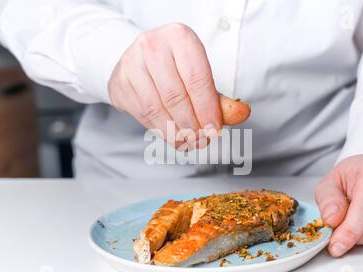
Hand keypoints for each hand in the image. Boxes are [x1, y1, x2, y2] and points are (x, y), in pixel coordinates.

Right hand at [108, 23, 249, 149]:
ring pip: (157, 108)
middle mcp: (153, 46)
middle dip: (192, 125)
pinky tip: (172, 137)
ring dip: (175, 132)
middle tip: (202, 142)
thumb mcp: (199, 72)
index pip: (197, 79)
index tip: (215, 131)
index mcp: (180, 38)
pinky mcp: (120, 83)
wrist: (138, 59)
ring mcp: (132, 64)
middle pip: (176, 96)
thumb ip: (220, 97)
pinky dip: (160, 130)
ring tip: (188, 143)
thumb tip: (242, 114)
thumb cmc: (175, 67)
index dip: (207, 109)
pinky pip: (143, 114)